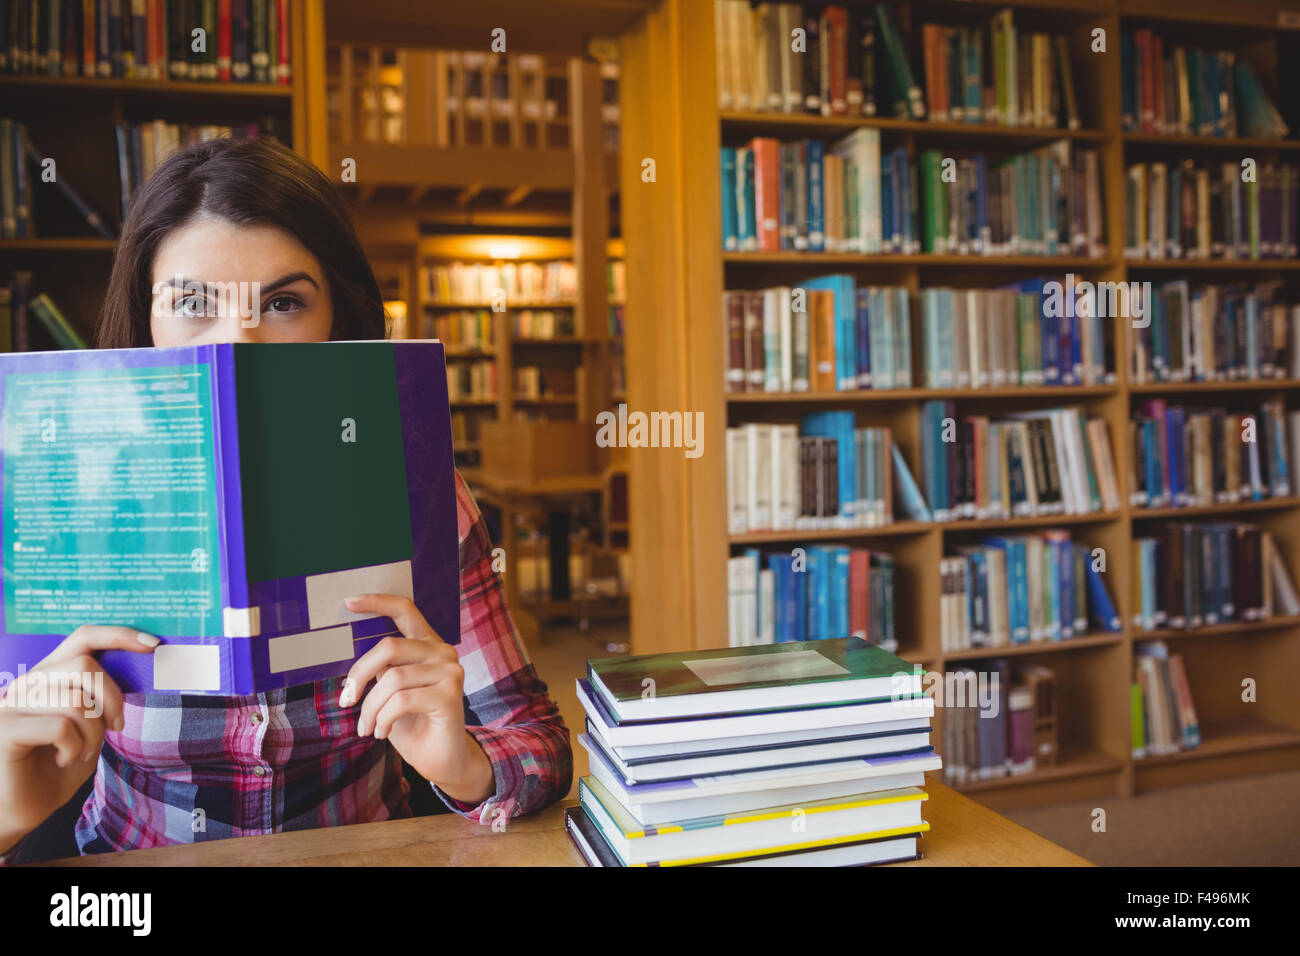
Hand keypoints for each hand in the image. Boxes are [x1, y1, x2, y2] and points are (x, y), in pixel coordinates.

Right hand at [0, 626, 158, 854]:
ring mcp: (10, 705)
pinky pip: (59, 726)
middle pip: (84, 666)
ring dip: (93, 733)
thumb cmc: (56, 768)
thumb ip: (103, 699)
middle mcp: (25, 683)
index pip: (82, 638)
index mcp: (47, 676)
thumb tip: (142, 669)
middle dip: (113, 699)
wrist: (19, 811)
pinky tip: (63, 759)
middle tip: (116, 728)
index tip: (152, 645)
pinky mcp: (4, 730)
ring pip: (74, 700)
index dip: (119, 635)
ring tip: (83, 752)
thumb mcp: (90, 727)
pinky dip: (74, 747)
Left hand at [339, 595, 493, 806]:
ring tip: (367, 727)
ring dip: (370, 708)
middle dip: (359, 675)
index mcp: (427, 645)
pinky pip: (402, 700)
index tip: (348, 602)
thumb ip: (382, 671)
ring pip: (392, 679)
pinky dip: (383, 719)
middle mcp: (443, 652)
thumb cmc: (413, 725)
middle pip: (389, 646)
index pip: (405, 610)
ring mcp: (451, 672)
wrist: (442, 761)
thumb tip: (354, 665)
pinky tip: (382, 733)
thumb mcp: (390, 693)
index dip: (377, 602)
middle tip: (346, 701)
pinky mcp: (451, 695)